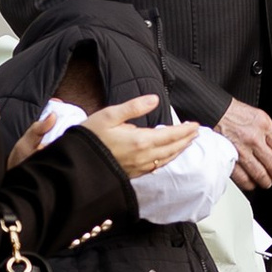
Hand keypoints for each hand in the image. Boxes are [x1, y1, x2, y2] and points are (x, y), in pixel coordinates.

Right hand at [9, 92, 194, 180]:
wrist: (75, 164)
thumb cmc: (89, 137)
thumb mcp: (109, 115)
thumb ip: (134, 107)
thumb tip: (155, 99)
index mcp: (140, 140)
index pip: (171, 135)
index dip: (185, 129)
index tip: (196, 124)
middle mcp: (144, 157)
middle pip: (173, 148)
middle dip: (187, 139)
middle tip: (197, 132)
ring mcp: (139, 167)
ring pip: (167, 159)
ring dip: (180, 149)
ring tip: (188, 142)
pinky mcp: (133, 173)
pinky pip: (157, 166)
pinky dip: (168, 159)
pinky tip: (168, 155)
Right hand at [213, 96, 271, 189]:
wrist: (214, 112)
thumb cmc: (234, 114)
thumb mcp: (258, 116)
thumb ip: (269, 133)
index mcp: (264, 126)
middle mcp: (254, 138)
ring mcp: (241, 149)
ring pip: (259, 173)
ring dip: (265, 181)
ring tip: (266, 182)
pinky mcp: (229, 158)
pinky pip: (242, 177)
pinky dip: (249, 184)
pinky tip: (252, 183)